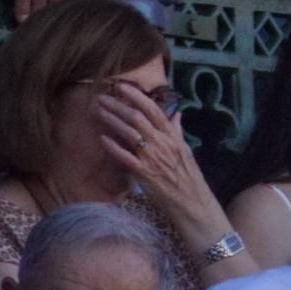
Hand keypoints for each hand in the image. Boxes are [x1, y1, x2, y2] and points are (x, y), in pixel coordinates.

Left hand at [94, 84, 222, 235]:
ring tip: (98, 111)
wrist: (192, 202)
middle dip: (117, 105)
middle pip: (137, 118)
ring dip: (112, 120)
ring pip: (129, 133)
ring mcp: (153, 158)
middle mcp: (162, 144)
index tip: (122, 87)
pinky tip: (102, 138)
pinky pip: (125, 157)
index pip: (154, 110)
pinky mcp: (144, 174)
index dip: (136, 96)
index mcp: (172, 137)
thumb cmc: (189, 178)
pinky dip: (113, 147)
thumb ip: (177, 132)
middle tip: (101, 97)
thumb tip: (177, 114)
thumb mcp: (186, 151)